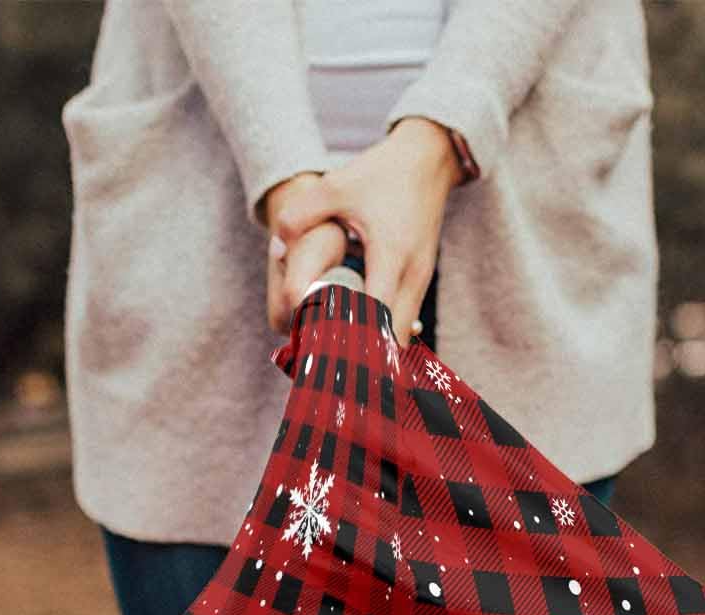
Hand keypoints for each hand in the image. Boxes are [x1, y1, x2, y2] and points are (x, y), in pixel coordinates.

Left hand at [269, 118, 461, 345]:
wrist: (428, 158)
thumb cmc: (381, 173)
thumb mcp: (336, 186)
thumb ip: (300, 215)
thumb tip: (276, 250)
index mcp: (391, 256)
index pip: (375, 318)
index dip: (352, 342)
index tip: (327, 357)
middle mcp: (412, 276)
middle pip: (392, 340)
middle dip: (364, 357)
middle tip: (329, 366)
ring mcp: (421, 281)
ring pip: (400, 335)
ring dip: (374, 348)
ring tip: (341, 358)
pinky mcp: (421, 281)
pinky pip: (403, 321)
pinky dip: (383, 334)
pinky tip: (357, 338)